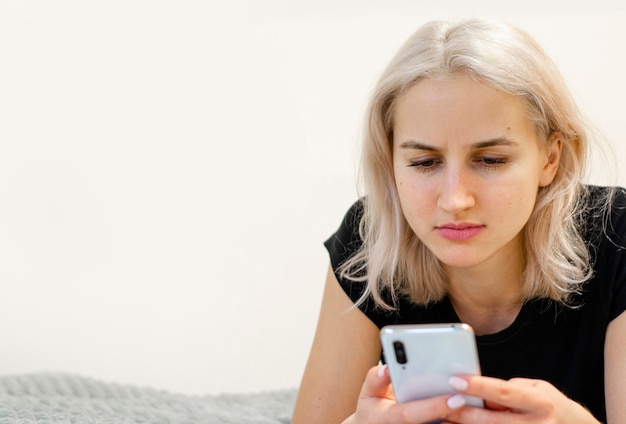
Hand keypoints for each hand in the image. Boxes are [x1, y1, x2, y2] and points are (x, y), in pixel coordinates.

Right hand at [343, 365, 467, 423]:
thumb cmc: (373, 410)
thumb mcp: (368, 393)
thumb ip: (376, 379)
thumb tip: (387, 368)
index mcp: (387, 419)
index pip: (411, 415)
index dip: (434, 407)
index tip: (456, 398)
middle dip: (454, 414)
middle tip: (475, 400)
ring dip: (460, 420)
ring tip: (479, 407)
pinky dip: (456, 421)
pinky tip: (473, 411)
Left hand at [443, 375, 599, 423]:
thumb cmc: (551, 405)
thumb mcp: (537, 389)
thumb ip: (510, 390)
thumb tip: (478, 394)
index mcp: (540, 402)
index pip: (504, 393)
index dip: (478, 387)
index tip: (455, 380)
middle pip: (492, 421)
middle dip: (463, 413)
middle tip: (439, 403)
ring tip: (441, 419)